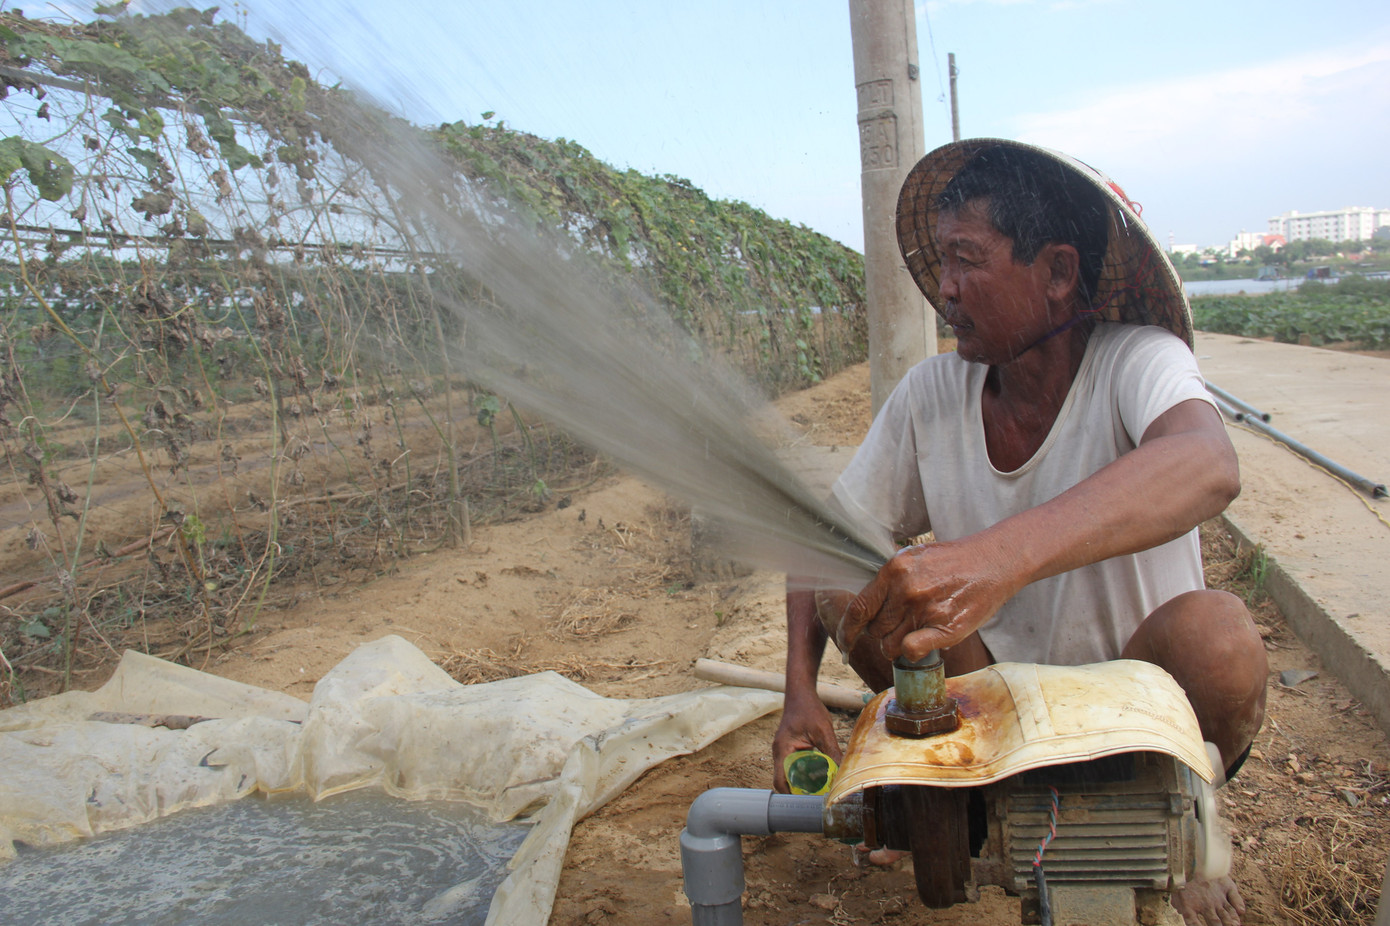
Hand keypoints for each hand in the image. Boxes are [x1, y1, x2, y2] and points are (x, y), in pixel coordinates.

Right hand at [771, 691, 842, 792]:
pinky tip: (819, 775)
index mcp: (782, 750)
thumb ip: (832, 751)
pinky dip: (804, 772)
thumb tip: (844, 770)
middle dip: (798, 792)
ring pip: (790, 773)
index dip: (790, 795)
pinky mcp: (790, 747)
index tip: (806, 803)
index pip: (780, 781)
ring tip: (820, 791)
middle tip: (817, 800)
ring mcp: (784, 750)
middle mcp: (780, 752)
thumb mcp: (823, 731)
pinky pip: (794, 765)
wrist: (801, 692)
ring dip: (802, 782)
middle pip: (785, 780)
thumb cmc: (809, 708)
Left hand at [836, 537, 1018, 661]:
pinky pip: (912, 651)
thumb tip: (863, 606)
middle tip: (903, 623)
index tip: (844, 643)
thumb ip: (889, 580)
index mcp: (894, 570)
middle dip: (883, 633)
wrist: (993, 561)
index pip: (859, 608)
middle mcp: (906, 589)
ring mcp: (926, 609)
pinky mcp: (945, 626)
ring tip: (917, 628)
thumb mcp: (914, 559)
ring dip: (898, 644)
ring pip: (891, 645)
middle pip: (875, 630)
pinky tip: (924, 641)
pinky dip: (913, 651)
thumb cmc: (952, 562)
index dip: (847, 630)